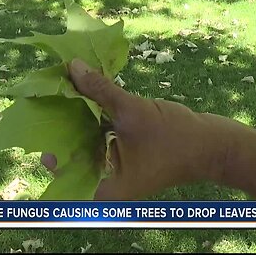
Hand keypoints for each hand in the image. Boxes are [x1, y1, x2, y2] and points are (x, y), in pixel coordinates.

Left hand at [43, 59, 231, 199]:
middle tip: (51, 92)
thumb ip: (100, 90)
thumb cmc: (175, 138)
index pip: (61, 166)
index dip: (49, 136)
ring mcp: (113, 168)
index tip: (43, 108)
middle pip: (71, 151)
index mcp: (101, 187)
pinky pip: (99, 135)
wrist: (213, 145)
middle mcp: (103, 182)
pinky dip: (95, 117)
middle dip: (63, 121)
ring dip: (78, 115)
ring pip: (85, 140)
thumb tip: (72, 67)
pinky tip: (86, 94)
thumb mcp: (133, 111)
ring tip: (64, 88)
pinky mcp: (122, 154)